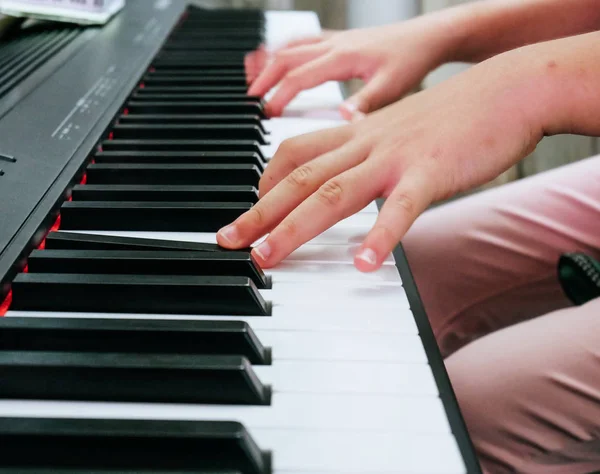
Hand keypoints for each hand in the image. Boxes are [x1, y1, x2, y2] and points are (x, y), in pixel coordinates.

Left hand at [218, 50, 544, 270]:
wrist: (506, 89)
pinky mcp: (431, 171)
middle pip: (300, 178)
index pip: (294, 154)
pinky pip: (401, 208)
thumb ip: (365, 154)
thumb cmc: (450, 115)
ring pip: (334, 192)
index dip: (264, 183)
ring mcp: (396, 157)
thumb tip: (347, 181)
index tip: (249, 210)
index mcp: (356, 134)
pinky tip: (365, 266)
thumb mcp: (395, 130)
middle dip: (260, 212)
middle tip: (230, 241)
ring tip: (268, 257)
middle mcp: (366, 144)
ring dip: (296, 226)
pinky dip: (381, 237)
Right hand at [247, 17, 457, 117]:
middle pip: (287, 57)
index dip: (280, 95)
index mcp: (342, 57)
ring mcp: (336, 40)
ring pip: (292, 45)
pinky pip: (304, 41)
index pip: (299, 76)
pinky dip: (285, 50)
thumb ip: (365, 104)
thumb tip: (344, 120)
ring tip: (254, 77)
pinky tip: (280, 57)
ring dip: (270, 61)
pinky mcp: (340, 40)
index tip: (267, 113)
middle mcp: (334, 44)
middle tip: (251, 97)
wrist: (429, 36)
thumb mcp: (392, 87)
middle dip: (265, 77)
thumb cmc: (412, 60)